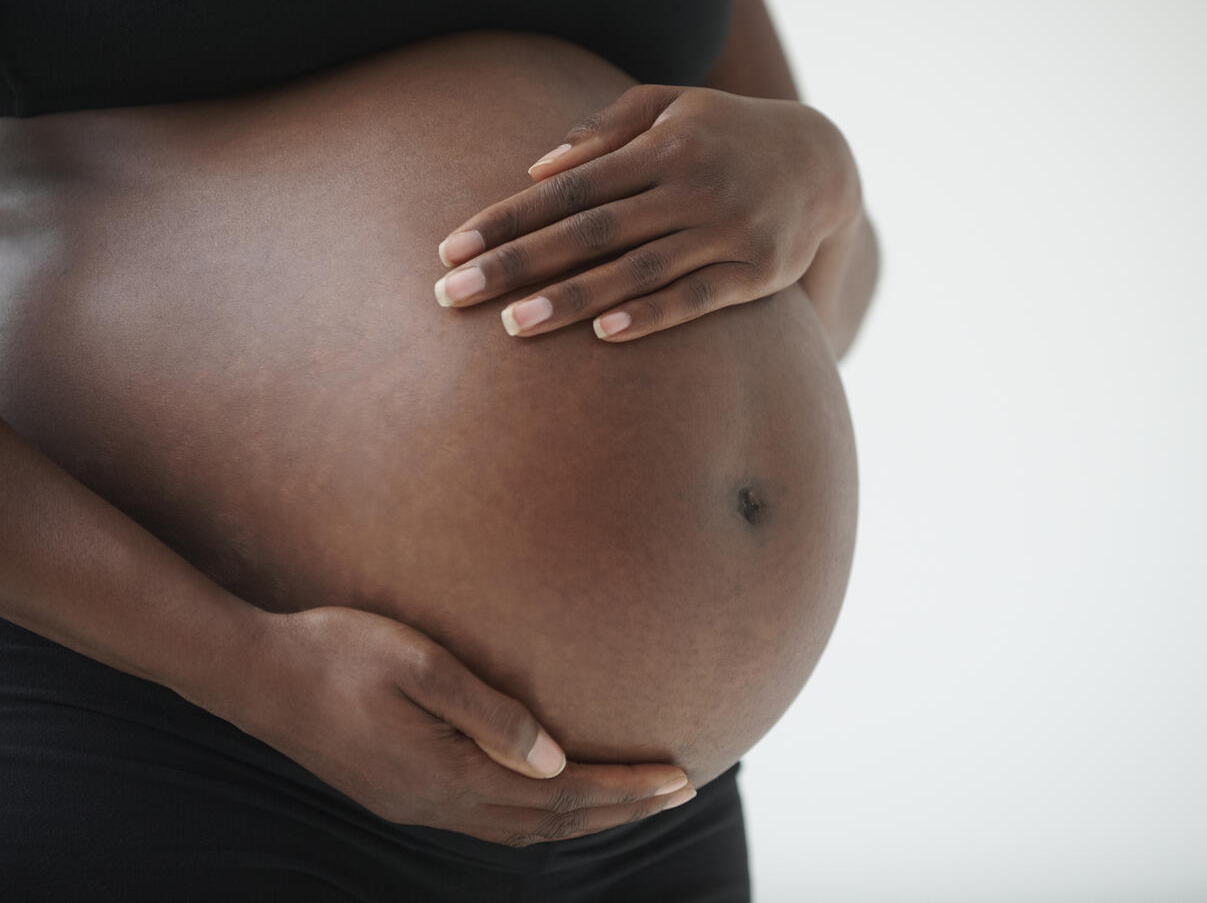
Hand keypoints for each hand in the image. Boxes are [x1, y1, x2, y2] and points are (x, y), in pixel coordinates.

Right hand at [230, 606, 694, 847]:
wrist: (250, 673)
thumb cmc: (335, 650)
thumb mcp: (418, 665)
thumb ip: (490, 714)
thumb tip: (556, 758)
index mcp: (446, 776)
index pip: (561, 795)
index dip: (625, 790)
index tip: (680, 777)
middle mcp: (436, 805)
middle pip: (550, 823)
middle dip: (620, 809)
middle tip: (682, 789)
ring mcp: (415, 805)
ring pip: (521, 829)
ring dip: (584, 817)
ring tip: (635, 799)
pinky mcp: (401, 794)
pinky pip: (490, 820)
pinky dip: (539, 815)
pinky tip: (555, 796)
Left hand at [431, 84, 858, 341]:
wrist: (825, 163)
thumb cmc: (726, 134)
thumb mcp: (672, 105)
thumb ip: (606, 129)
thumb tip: (536, 168)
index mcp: (662, 146)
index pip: (568, 187)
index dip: (507, 218)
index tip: (452, 248)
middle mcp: (691, 186)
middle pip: (590, 231)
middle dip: (517, 263)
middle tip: (452, 293)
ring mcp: (727, 231)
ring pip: (636, 271)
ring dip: (571, 299)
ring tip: (512, 326)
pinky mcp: (758, 273)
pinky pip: (698, 299)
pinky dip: (653, 316)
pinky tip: (606, 335)